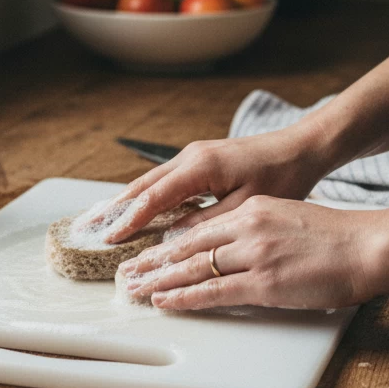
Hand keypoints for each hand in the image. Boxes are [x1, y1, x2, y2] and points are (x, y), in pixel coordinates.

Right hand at [102, 122, 339, 243]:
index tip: (110, 240)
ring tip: (101, 220)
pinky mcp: (200, 160)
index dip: (129, 221)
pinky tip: (134, 208)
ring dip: (125, 202)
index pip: (153, 198)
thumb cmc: (282, 176)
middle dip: (113, 208)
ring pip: (150, 181)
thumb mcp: (246, 206)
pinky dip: (144, 195)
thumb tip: (172, 237)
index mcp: (199, 166)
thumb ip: (207, 221)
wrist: (301, 147)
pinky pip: (164, 179)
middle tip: (86, 229)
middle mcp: (190, 156)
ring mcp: (193, 155)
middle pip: (142, 186)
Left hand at [117, 195, 379, 309]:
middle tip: (128, 270)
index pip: (200, 226)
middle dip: (153, 259)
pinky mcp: (264, 282)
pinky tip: (166, 300)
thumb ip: (257, 229)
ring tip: (136, 288)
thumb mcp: (287, 218)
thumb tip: (234, 247)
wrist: (368, 246)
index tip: (148, 249)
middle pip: (188, 244)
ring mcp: (254, 254)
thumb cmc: (335, 237)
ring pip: (194, 266)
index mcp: (253, 209)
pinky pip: (214, 291)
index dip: (170, 241)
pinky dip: (184, 296)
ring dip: (160, 279)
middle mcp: (248, 226)